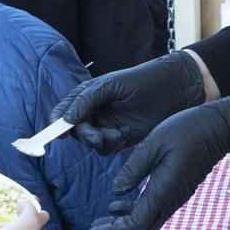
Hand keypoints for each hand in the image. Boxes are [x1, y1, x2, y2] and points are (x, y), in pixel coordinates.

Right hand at [52, 51, 207, 151]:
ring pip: (91, 142)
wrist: (172, 90)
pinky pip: (107, 148)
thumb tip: (66, 120)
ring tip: (117, 135)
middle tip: (96, 137)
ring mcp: (107, 125)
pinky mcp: (121, 137)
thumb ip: (87, 100)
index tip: (58, 132)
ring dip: (100, 142)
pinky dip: (112, 145)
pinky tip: (125, 135)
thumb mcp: (111, 85)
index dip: (57, 122)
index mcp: (88, 95)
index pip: (64, 110)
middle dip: (84, 135)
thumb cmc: (141, 80)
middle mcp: (94, 111)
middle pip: (76, 130)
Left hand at [86, 95, 229, 229]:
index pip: (135, 223)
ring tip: (101, 221)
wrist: (218, 128)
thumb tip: (115, 191)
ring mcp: (175, 198)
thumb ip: (133, 169)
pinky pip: (154, 212)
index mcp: (163, 190)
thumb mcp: (153, 144)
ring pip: (148, 224)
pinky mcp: (177, 191)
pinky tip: (119, 204)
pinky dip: (135, 214)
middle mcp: (170, 200)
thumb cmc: (185, 131)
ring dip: (124, 226)